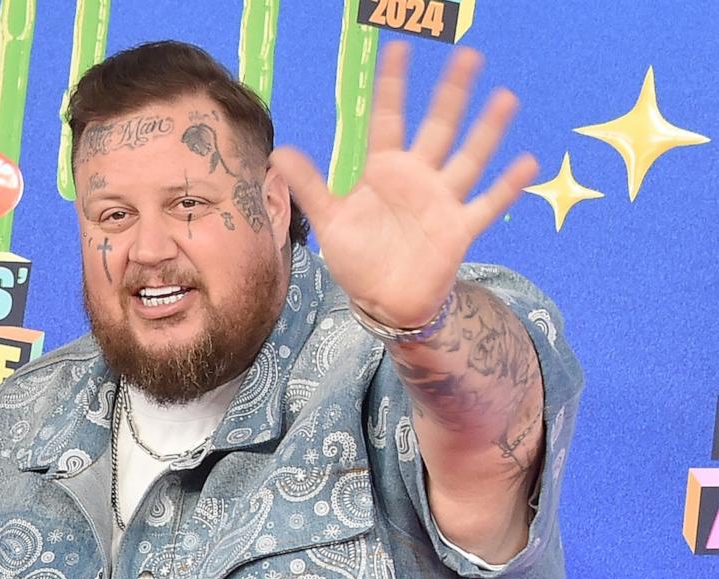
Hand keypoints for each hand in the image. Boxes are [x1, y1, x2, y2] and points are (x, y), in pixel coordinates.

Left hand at [269, 42, 538, 325]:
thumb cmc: (358, 257)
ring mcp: (442, 201)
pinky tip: (527, 162)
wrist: (383, 301)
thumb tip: (279, 153)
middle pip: (438, 127)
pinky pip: (486, 204)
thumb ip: (309, 186)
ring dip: (486, 131)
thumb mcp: (330, 220)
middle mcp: (418, 178)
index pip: (389, 119)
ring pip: (468, 158)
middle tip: (468, 55)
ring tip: (504, 98)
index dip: (392, 86)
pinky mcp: (459, 229)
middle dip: (451, 93)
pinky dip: (506, 187)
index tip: (398, 49)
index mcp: (385, 170)